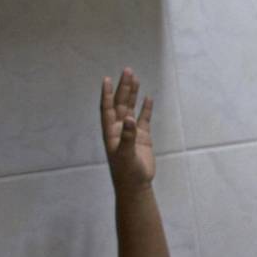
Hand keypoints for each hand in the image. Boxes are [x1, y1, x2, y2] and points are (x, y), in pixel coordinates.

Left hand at [100, 69, 154, 190]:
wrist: (135, 185)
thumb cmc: (126, 171)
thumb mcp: (125, 154)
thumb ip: (127, 136)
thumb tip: (130, 119)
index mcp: (111, 131)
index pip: (108, 108)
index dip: (107, 94)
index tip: (107, 79)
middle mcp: (119, 128)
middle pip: (121, 104)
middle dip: (124, 88)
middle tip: (128, 71)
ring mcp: (131, 132)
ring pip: (131, 108)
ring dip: (133, 94)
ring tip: (135, 78)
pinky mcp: (142, 137)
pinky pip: (144, 119)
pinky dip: (146, 109)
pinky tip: (148, 98)